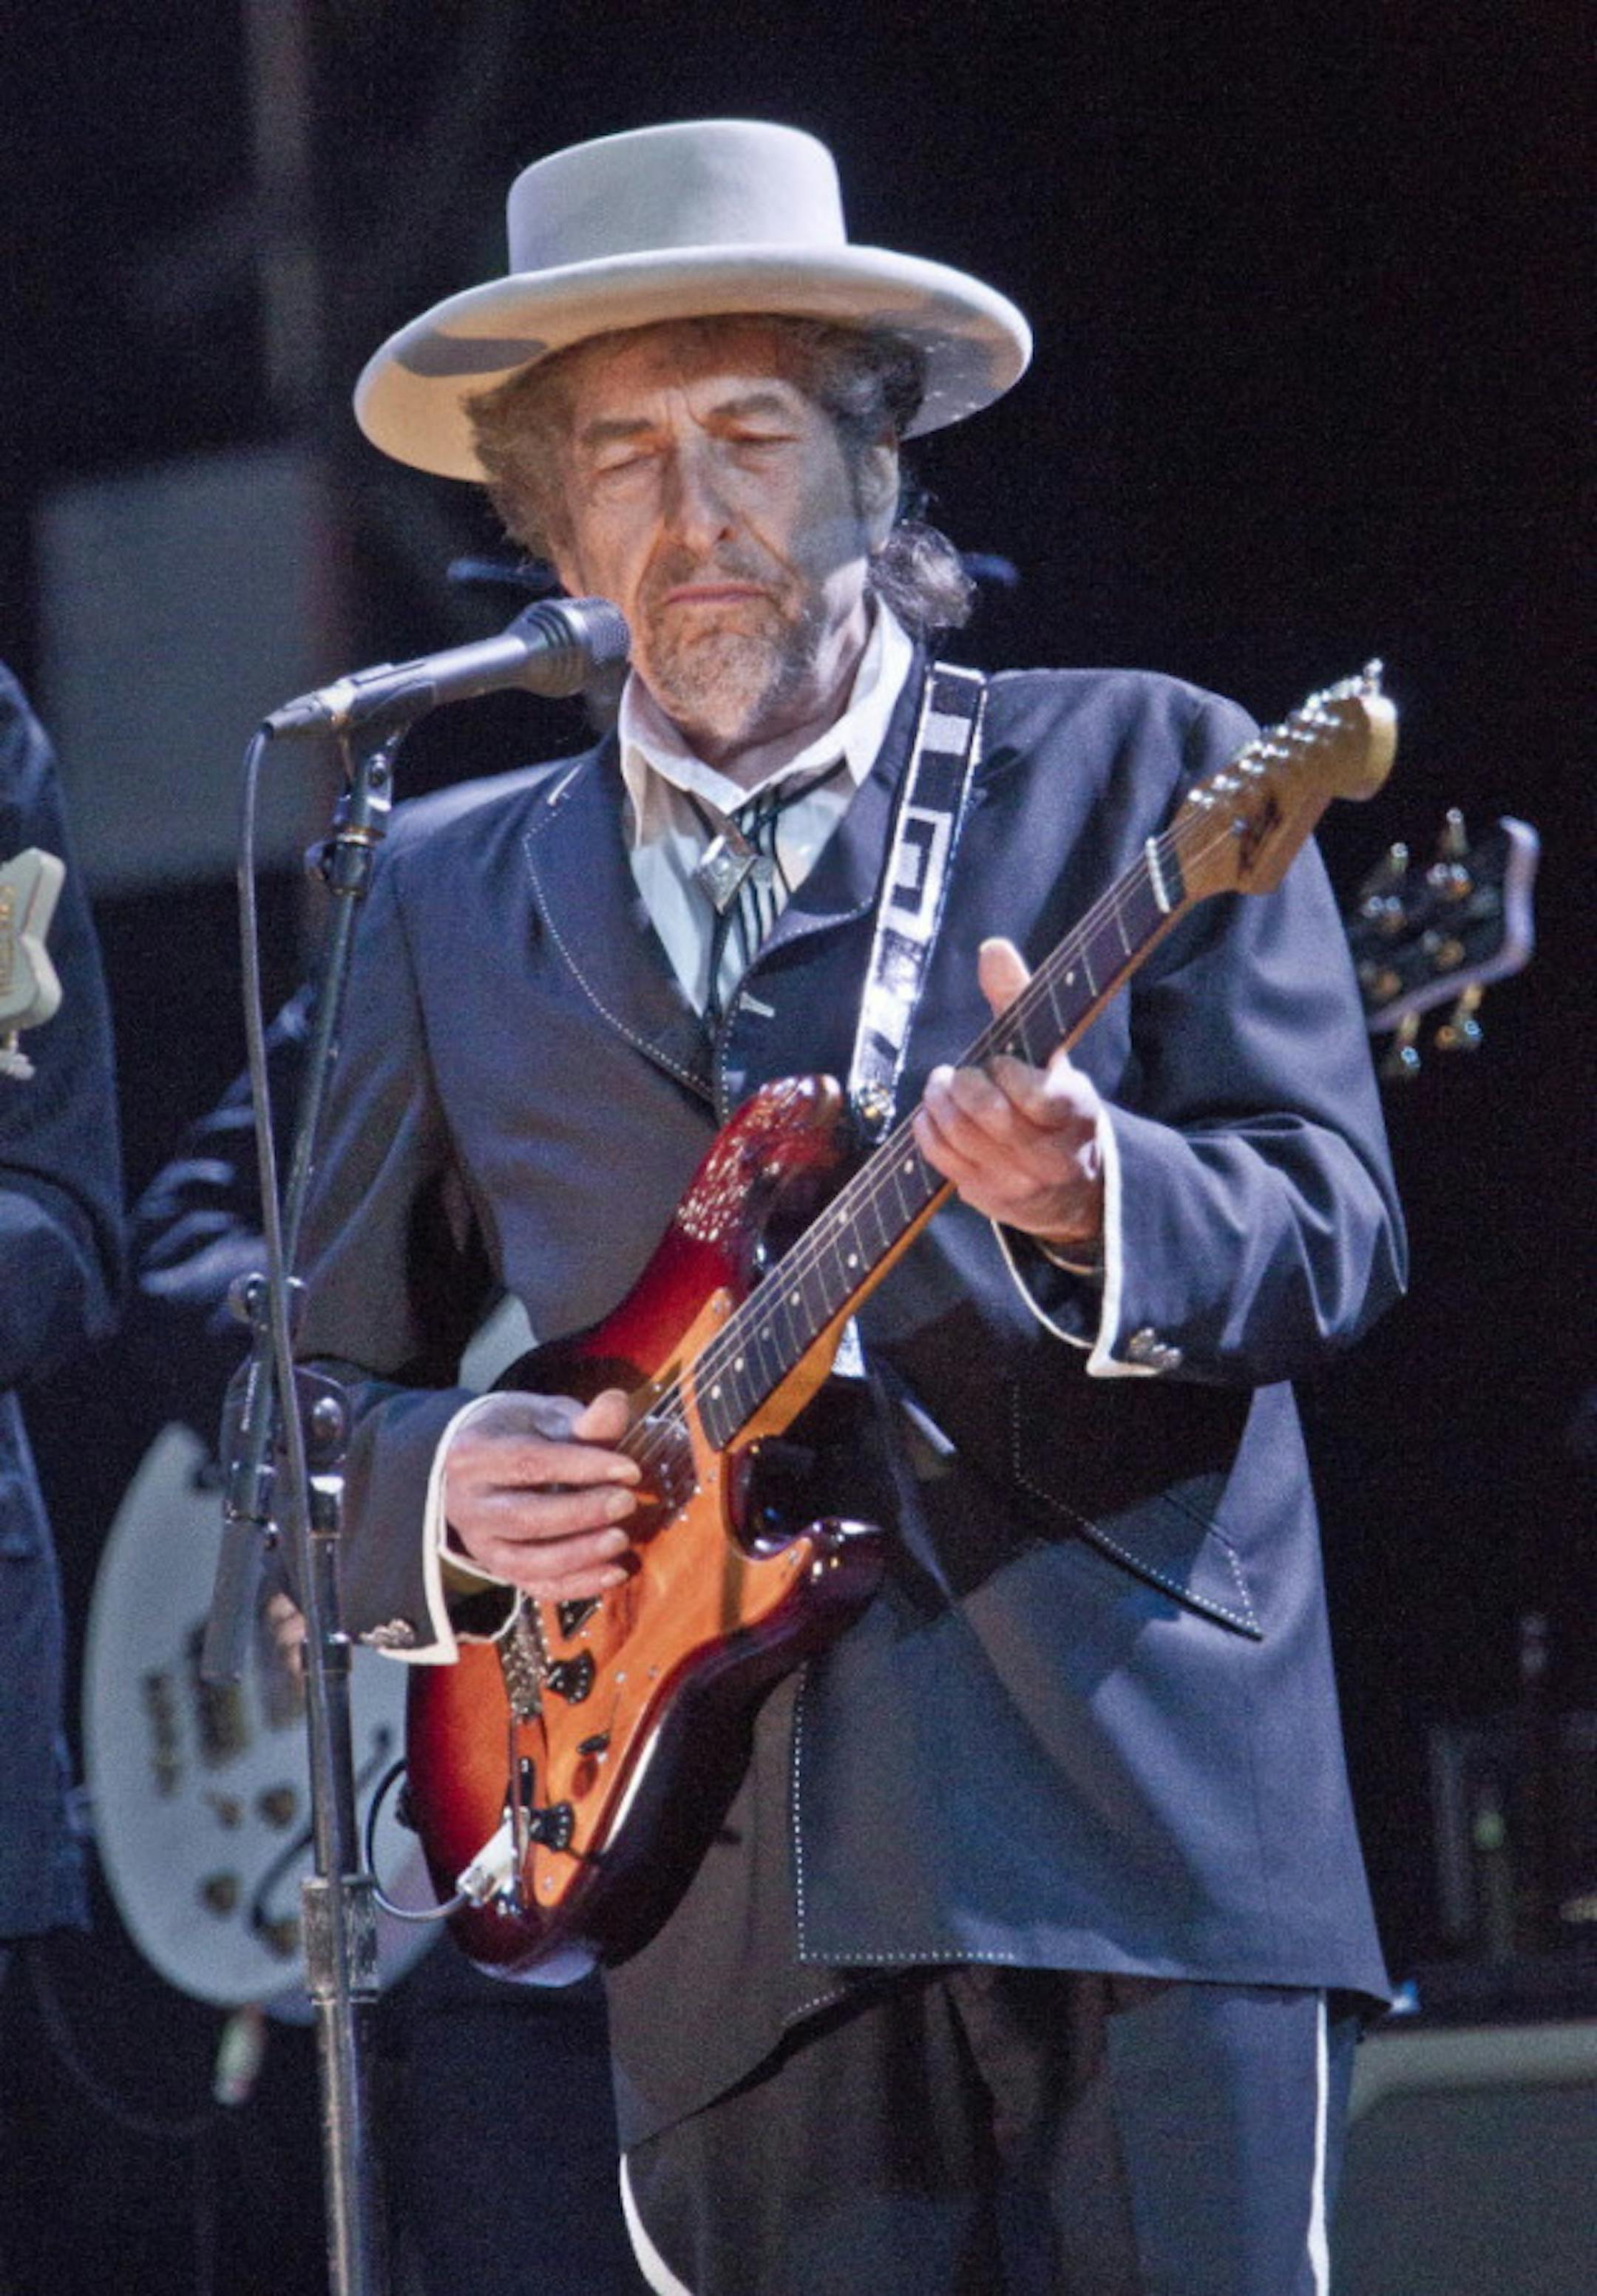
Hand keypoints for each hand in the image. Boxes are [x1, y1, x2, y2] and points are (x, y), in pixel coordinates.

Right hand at [442, 1387, 639, 1599]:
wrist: (477, 1464)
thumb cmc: (518, 1433)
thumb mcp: (544, 1416)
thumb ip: (581, 1419)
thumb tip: (616, 1403)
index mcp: (473, 1456)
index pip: (528, 1464)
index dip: (582, 1467)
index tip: (629, 1469)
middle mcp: (468, 1504)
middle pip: (524, 1518)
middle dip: (581, 1514)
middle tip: (627, 1502)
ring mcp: (479, 1543)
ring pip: (526, 1562)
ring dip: (580, 1555)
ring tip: (622, 1539)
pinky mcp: (498, 1569)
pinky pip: (535, 1587)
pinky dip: (577, 1586)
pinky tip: (615, 1573)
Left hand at [912, 938, 1105, 1247]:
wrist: (1073, 1186)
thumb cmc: (1051, 1102)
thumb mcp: (1048, 1054)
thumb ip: (1019, 999)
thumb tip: (991, 947)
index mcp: (1075, 1111)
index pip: (1037, 1095)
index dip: (1006, 1073)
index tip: (997, 1062)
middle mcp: (1051, 1154)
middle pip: (992, 1117)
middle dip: (964, 1087)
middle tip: (956, 1074)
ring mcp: (1019, 1181)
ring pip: (963, 1138)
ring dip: (940, 1104)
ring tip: (941, 1088)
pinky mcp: (987, 1198)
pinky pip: (943, 1161)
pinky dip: (928, 1130)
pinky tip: (932, 1114)